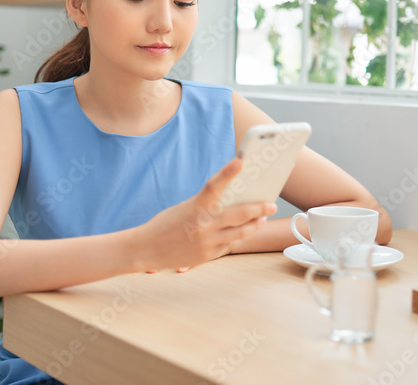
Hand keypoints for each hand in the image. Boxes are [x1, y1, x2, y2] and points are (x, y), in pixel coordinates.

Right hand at [137, 158, 275, 271]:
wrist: (145, 249)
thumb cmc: (165, 224)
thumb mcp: (185, 208)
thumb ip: (206, 205)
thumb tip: (232, 201)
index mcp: (195, 206)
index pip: (214, 185)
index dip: (228, 172)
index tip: (241, 161)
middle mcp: (203, 224)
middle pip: (239, 214)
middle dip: (259, 208)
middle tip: (272, 204)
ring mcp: (207, 242)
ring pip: (240, 233)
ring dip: (254, 225)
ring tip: (261, 219)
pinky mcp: (207, 256)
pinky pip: (227, 245)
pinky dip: (235, 238)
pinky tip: (240, 233)